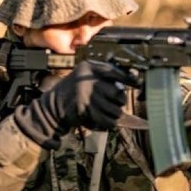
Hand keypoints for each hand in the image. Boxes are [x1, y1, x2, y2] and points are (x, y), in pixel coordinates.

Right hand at [14, 61, 130, 148]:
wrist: (53, 105)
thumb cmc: (76, 90)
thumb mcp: (86, 76)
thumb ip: (106, 76)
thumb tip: (133, 79)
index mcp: (90, 67)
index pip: (115, 72)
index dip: (128, 78)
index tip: (137, 83)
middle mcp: (87, 79)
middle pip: (118, 93)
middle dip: (120, 100)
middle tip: (116, 101)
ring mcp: (85, 95)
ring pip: (114, 109)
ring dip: (116, 114)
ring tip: (110, 112)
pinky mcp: (83, 109)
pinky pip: (106, 119)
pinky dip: (110, 123)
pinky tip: (106, 120)